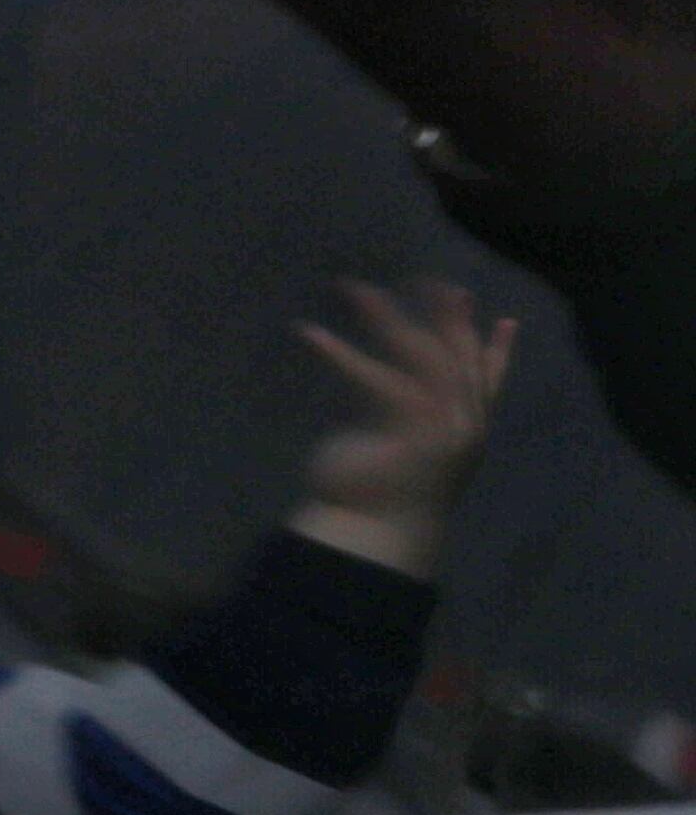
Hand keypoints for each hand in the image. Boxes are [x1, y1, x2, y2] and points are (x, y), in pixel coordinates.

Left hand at [286, 276, 516, 575]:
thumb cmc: (382, 491)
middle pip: (457, 359)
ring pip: (419, 359)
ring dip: (386, 318)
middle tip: (426, 279)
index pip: (488, 382)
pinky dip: (339, 352)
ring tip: (355, 287)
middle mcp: (461, 429)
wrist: (372, 535)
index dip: (495, 350)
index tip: (503, 317)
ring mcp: (438, 430)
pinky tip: (310, 333)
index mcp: (466, 433)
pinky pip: (372, 378)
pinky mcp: (401, 432)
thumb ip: (408, 408)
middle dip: (445, 317)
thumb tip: (402, 373)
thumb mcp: (402, 444)